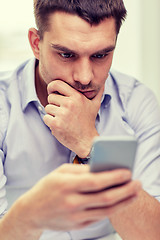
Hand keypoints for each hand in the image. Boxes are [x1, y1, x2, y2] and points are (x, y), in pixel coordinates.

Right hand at [20, 164, 140, 231]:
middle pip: (105, 198)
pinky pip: (99, 217)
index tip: (127, 172)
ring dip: (124, 202)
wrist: (32, 211)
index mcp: (67, 185)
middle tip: (138, 183)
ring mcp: (76, 217)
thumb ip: (81, 169)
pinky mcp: (78, 226)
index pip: (96, 181)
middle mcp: (72, 202)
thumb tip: (101, 167)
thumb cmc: (47, 187)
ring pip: (106, 210)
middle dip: (125, 190)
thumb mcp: (60, 172)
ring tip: (134, 193)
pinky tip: (120, 201)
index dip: (114, 177)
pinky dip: (112, 208)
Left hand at [43, 80, 103, 156]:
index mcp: (77, 97)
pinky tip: (60, 125)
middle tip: (63, 111)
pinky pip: (45, 117)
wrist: (86, 141)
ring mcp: (62, 114)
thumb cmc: (89, 122)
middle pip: (51, 97)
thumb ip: (98, 92)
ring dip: (52, 114)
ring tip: (63, 119)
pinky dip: (50, 122)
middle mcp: (70, 104)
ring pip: (47, 108)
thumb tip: (103, 83)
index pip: (57, 84)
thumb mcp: (95, 105)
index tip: (52, 92)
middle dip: (54, 104)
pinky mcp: (56, 124)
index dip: (52, 87)